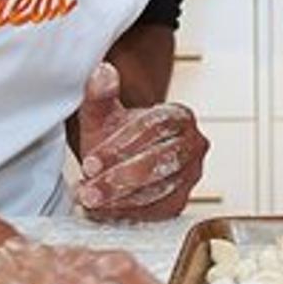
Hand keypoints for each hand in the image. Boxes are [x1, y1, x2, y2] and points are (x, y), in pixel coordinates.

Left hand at [74, 61, 208, 221]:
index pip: (155, 127)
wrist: (122, 159)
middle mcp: (193, 144)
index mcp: (179, 116)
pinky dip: (127, 212)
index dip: (122, 146)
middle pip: (160, 160)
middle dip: (120, 177)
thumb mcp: (102, 114)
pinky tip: (102, 210)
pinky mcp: (180, 201)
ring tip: (90, 199)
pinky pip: (156, 209)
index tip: (91, 161)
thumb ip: (100, 93)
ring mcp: (191, 174)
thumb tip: (102, 72)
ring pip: (159, 188)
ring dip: (121, 198)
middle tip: (89, 188)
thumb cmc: (114, 135)